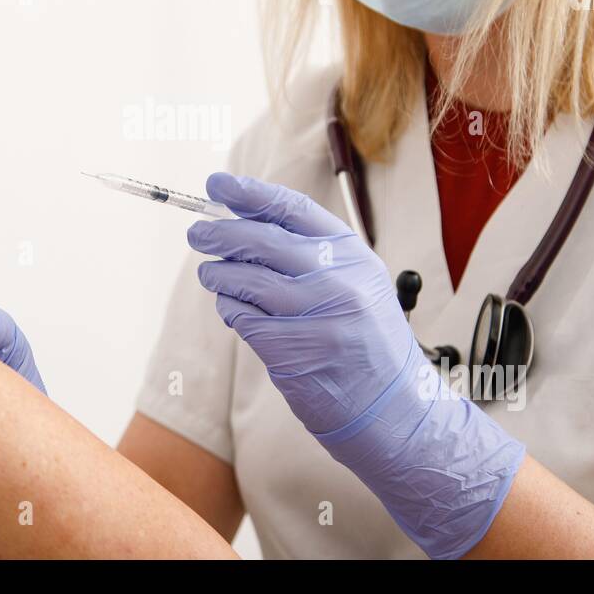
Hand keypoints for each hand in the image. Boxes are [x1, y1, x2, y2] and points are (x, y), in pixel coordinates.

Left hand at [189, 174, 409, 434]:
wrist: (395, 408)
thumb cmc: (367, 341)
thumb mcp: (357, 284)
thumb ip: (312, 253)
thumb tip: (247, 220)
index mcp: (353, 254)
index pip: (293, 209)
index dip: (250, 193)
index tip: (217, 185)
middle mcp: (338, 279)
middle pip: (262, 240)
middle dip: (220, 232)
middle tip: (197, 232)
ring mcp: (317, 316)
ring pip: (246, 279)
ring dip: (218, 274)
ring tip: (210, 274)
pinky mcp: (295, 351)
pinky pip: (244, 318)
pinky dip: (230, 309)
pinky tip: (231, 309)